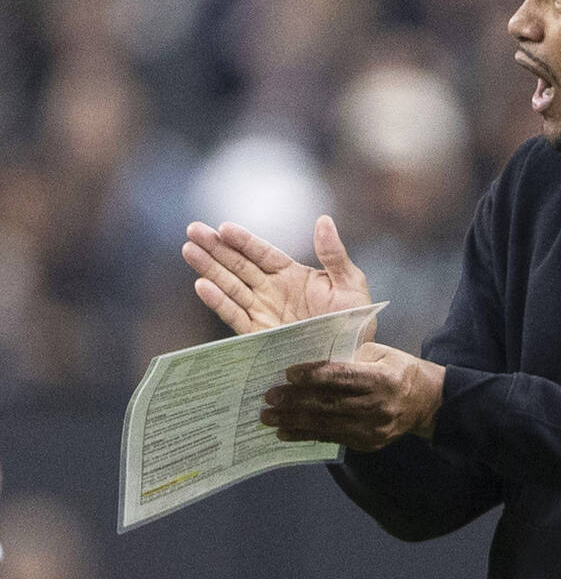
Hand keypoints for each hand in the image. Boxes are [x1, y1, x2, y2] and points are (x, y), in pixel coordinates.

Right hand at [182, 215, 370, 334]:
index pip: (262, 253)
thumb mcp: (350, 284)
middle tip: (193, 230)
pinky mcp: (259, 335)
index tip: (224, 227)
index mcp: (292, 275)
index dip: (243, 240)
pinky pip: (235, 315)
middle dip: (216, 248)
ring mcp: (263, 312)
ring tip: (189, 250)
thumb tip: (324, 219)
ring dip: (209, 268)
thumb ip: (333, 254)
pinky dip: (219, 302)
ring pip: (231, 286)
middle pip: (239, 265)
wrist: (353, 358)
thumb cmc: (355, 321)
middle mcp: (273, 291)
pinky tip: (202, 286)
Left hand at [260, 342, 444, 449]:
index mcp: (383, 378)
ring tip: (269, 417)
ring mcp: (373, 429)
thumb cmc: (400, 370)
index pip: (343, 377)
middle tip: (269, 398)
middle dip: (296, 401)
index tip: (289, 373)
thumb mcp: (382, 354)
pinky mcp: (368, 444)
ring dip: (294, 422)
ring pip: (327, 426)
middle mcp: (378, 406)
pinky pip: (332, 439)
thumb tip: (314, 359)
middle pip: (330, 404)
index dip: (314, 375)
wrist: (428, 403)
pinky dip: (306, 436)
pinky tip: (286, 432)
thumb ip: (352, 357)